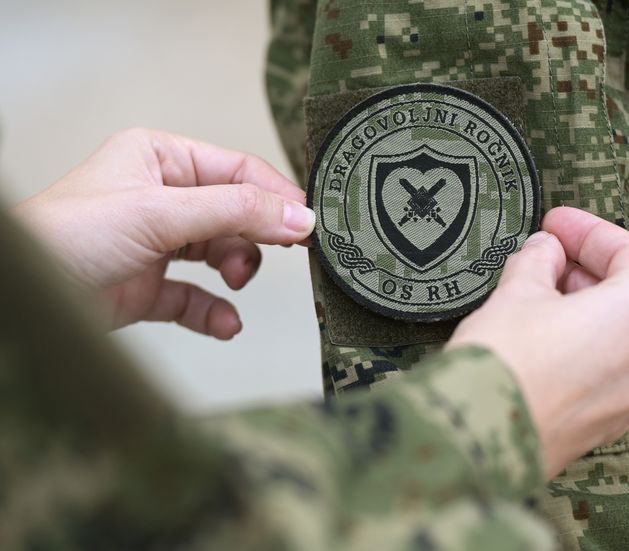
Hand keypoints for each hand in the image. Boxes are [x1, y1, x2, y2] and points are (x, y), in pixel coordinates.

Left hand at [13, 128, 314, 338]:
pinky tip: (226, 322)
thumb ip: (235, 211)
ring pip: (223, 254)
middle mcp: (161, 197)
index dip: (276, 196)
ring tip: (235, 282)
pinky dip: (216, 311)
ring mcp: (157, 244)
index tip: (309, 224)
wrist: (22, 302)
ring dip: (237, 271)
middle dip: (256, 236)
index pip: (237, 171)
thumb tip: (298, 215)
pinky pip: (199, 298)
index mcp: (161, 158)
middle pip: (236, 213)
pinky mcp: (150, 288)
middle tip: (287, 253)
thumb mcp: (159, 212)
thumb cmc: (64, 238)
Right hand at [448, 207, 628, 478]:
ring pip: (617, 336)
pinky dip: (581, 346)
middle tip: (544, 254)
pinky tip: (541, 337)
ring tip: (535, 292)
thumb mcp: (518, 290)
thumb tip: (546, 250)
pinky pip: (602, 372)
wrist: (478, 437)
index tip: (555, 221)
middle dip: (585, 270)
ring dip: (582, 308)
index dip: (589, 231)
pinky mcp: (604, 425)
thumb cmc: (504, 357)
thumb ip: (539, 260)